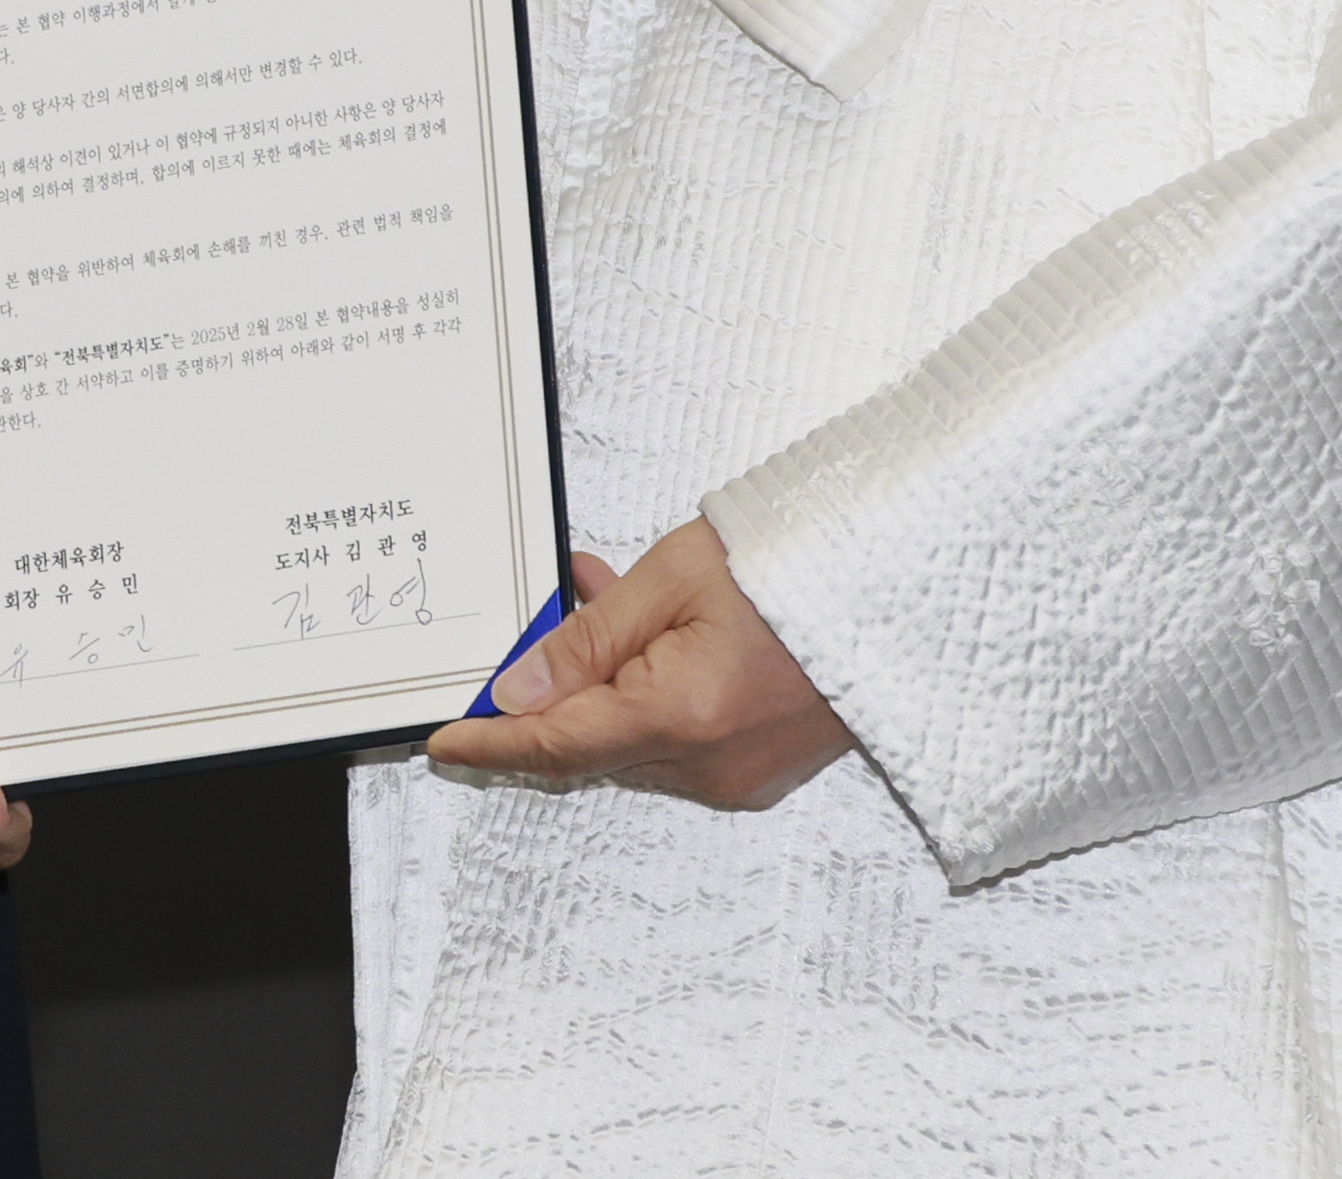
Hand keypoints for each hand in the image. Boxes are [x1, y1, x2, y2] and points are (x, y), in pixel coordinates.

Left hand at [420, 522, 855, 810]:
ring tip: (598, 593)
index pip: (556, 747)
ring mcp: (738, 776)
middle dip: (551, 691)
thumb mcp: (673, 578)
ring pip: (630, 740)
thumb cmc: (796, 565)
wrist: (898, 577)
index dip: (492, 745)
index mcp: (682, 717)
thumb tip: (516, 690)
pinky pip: (673, 740)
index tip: (444, 742)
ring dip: (602, 682)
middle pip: (591, 746)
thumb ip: (587, 640)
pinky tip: (647, 632)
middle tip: (535, 619)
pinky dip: (646, 692)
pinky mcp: (758, 769)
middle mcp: (709, 766)